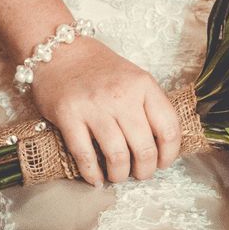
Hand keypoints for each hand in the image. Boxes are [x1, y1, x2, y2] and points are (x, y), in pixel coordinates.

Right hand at [31, 38, 180, 186]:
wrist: (59, 50)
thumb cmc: (100, 69)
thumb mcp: (134, 78)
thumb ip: (149, 106)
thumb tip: (161, 145)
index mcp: (144, 86)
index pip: (169, 129)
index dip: (169, 154)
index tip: (163, 163)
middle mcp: (122, 96)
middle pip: (144, 148)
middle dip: (145, 170)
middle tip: (140, 174)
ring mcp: (95, 106)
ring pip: (117, 156)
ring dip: (120, 175)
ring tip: (118, 176)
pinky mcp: (68, 116)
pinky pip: (84, 155)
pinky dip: (92, 174)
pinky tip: (96, 179)